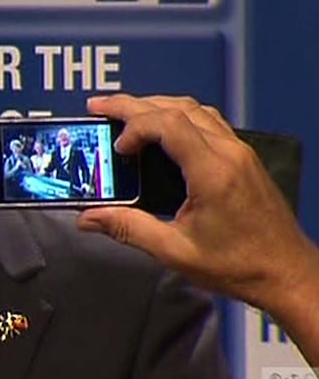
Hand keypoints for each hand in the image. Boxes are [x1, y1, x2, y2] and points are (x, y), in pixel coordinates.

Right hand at [76, 94, 317, 313]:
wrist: (287, 274)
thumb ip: (128, 228)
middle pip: (176, 107)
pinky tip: (160, 129)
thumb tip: (90, 217)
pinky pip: (207, 121)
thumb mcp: (175, 251)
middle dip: (132, 104)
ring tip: (124, 113)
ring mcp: (239, 152)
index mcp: (213, 173)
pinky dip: (176, 116)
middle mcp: (229, 154)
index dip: (134, 126)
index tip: (117, 148)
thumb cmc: (241, 266)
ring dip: (155, 106)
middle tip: (99, 107)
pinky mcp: (242, 158)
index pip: (168, 124)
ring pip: (193, 109)